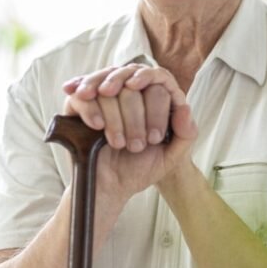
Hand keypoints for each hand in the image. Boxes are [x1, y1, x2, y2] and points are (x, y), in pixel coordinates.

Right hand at [61, 65, 197, 199]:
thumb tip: (184, 106)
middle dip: (136, 118)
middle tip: (136, 147)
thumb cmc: (141, 168)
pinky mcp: (80, 105)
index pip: (159, 80)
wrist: (111, 187)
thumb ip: (186, 133)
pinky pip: (83, 96)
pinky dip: (91, 109)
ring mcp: (104, 96)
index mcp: (154, 97)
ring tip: (118, 144)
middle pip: (133, 82)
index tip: (153, 133)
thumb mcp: (171, 156)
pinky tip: (97, 126)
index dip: (156, 105)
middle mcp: (130, 91)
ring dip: (116, 119)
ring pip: (109, 87)